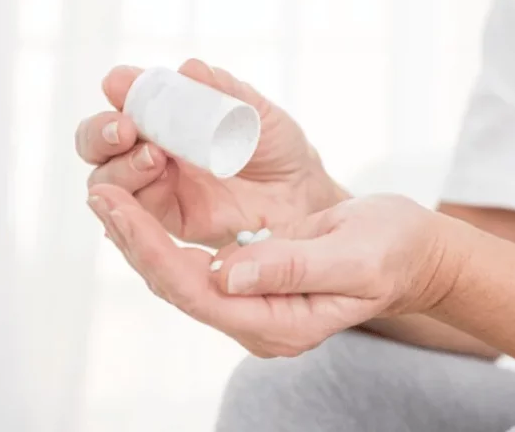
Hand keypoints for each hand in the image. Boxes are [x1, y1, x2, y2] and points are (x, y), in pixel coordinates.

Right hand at [75, 59, 347, 247]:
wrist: (304, 193)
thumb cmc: (278, 146)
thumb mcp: (256, 112)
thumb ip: (224, 91)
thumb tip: (189, 68)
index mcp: (166, 116)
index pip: (124, 101)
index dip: (118, 90)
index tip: (122, 85)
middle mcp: (152, 149)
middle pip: (97, 142)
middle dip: (101, 132)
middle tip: (126, 129)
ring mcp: (157, 186)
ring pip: (108, 180)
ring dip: (121, 167)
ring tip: (155, 158)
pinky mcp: (170, 220)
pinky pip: (136, 213)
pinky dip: (136, 199)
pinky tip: (159, 182)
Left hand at [86, 186, 466, 356]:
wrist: (416, 255)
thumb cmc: (393, 252)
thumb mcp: (353, 257)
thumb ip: (292, 268)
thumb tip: (224, 274)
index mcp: (280, 322)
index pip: (194, 290)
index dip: (149, 247)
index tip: (114, 204)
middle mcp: (257, 320)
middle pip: (176, 285)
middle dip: (134, 237)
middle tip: (98, 191)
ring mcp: (255, 303)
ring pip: (180, 273)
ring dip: (144, 233)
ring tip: (109, 192)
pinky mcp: (255, 280)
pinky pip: (197, 259)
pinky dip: (169, 229)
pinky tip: (149, 202)